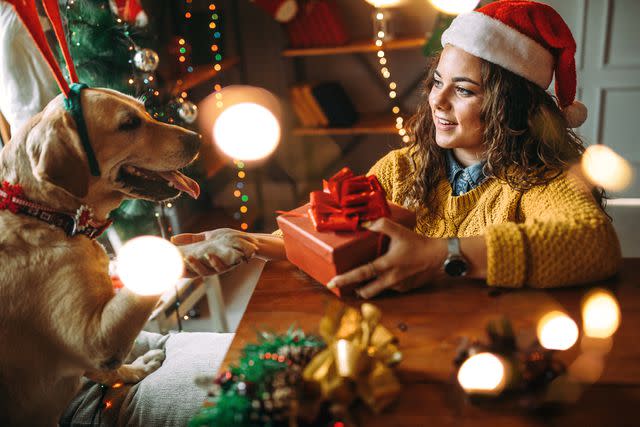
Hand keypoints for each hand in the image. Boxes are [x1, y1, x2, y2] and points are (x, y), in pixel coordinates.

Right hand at [171, 228, 258, 276]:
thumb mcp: (207, 236)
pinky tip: (210, 255)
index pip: (190, 268)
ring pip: (209, 271)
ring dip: (199, 265)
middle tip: (179, 260)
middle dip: (188, 267)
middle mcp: (212, 267)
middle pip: (198, 271)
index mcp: (205, 261)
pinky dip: (216, 262)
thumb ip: (191, 238)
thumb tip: (172, 239)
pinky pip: (223, 266)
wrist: (249, 240)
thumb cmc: (228, 239)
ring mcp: (223, 267)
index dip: (180, 268)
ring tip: (190, 257)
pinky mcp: (233, 264)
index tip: (167, 266)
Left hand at [327, 218, 447, 298]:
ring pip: (378, 291)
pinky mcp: (405, 289)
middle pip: (366, 291)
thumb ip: (382, 225)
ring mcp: (398, 286)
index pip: (361, 274)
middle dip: (355, 290)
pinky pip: (391, 289)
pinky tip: (388, 275)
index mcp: (386, 265)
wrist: (439, 256)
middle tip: (348, 285)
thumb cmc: (418, 243)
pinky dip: (385, 283)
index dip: (345, 279)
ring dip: (370, 287)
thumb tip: (365, 223)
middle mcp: (390, 279)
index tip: (332, 283)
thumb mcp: (400, 231)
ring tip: (365, 279)